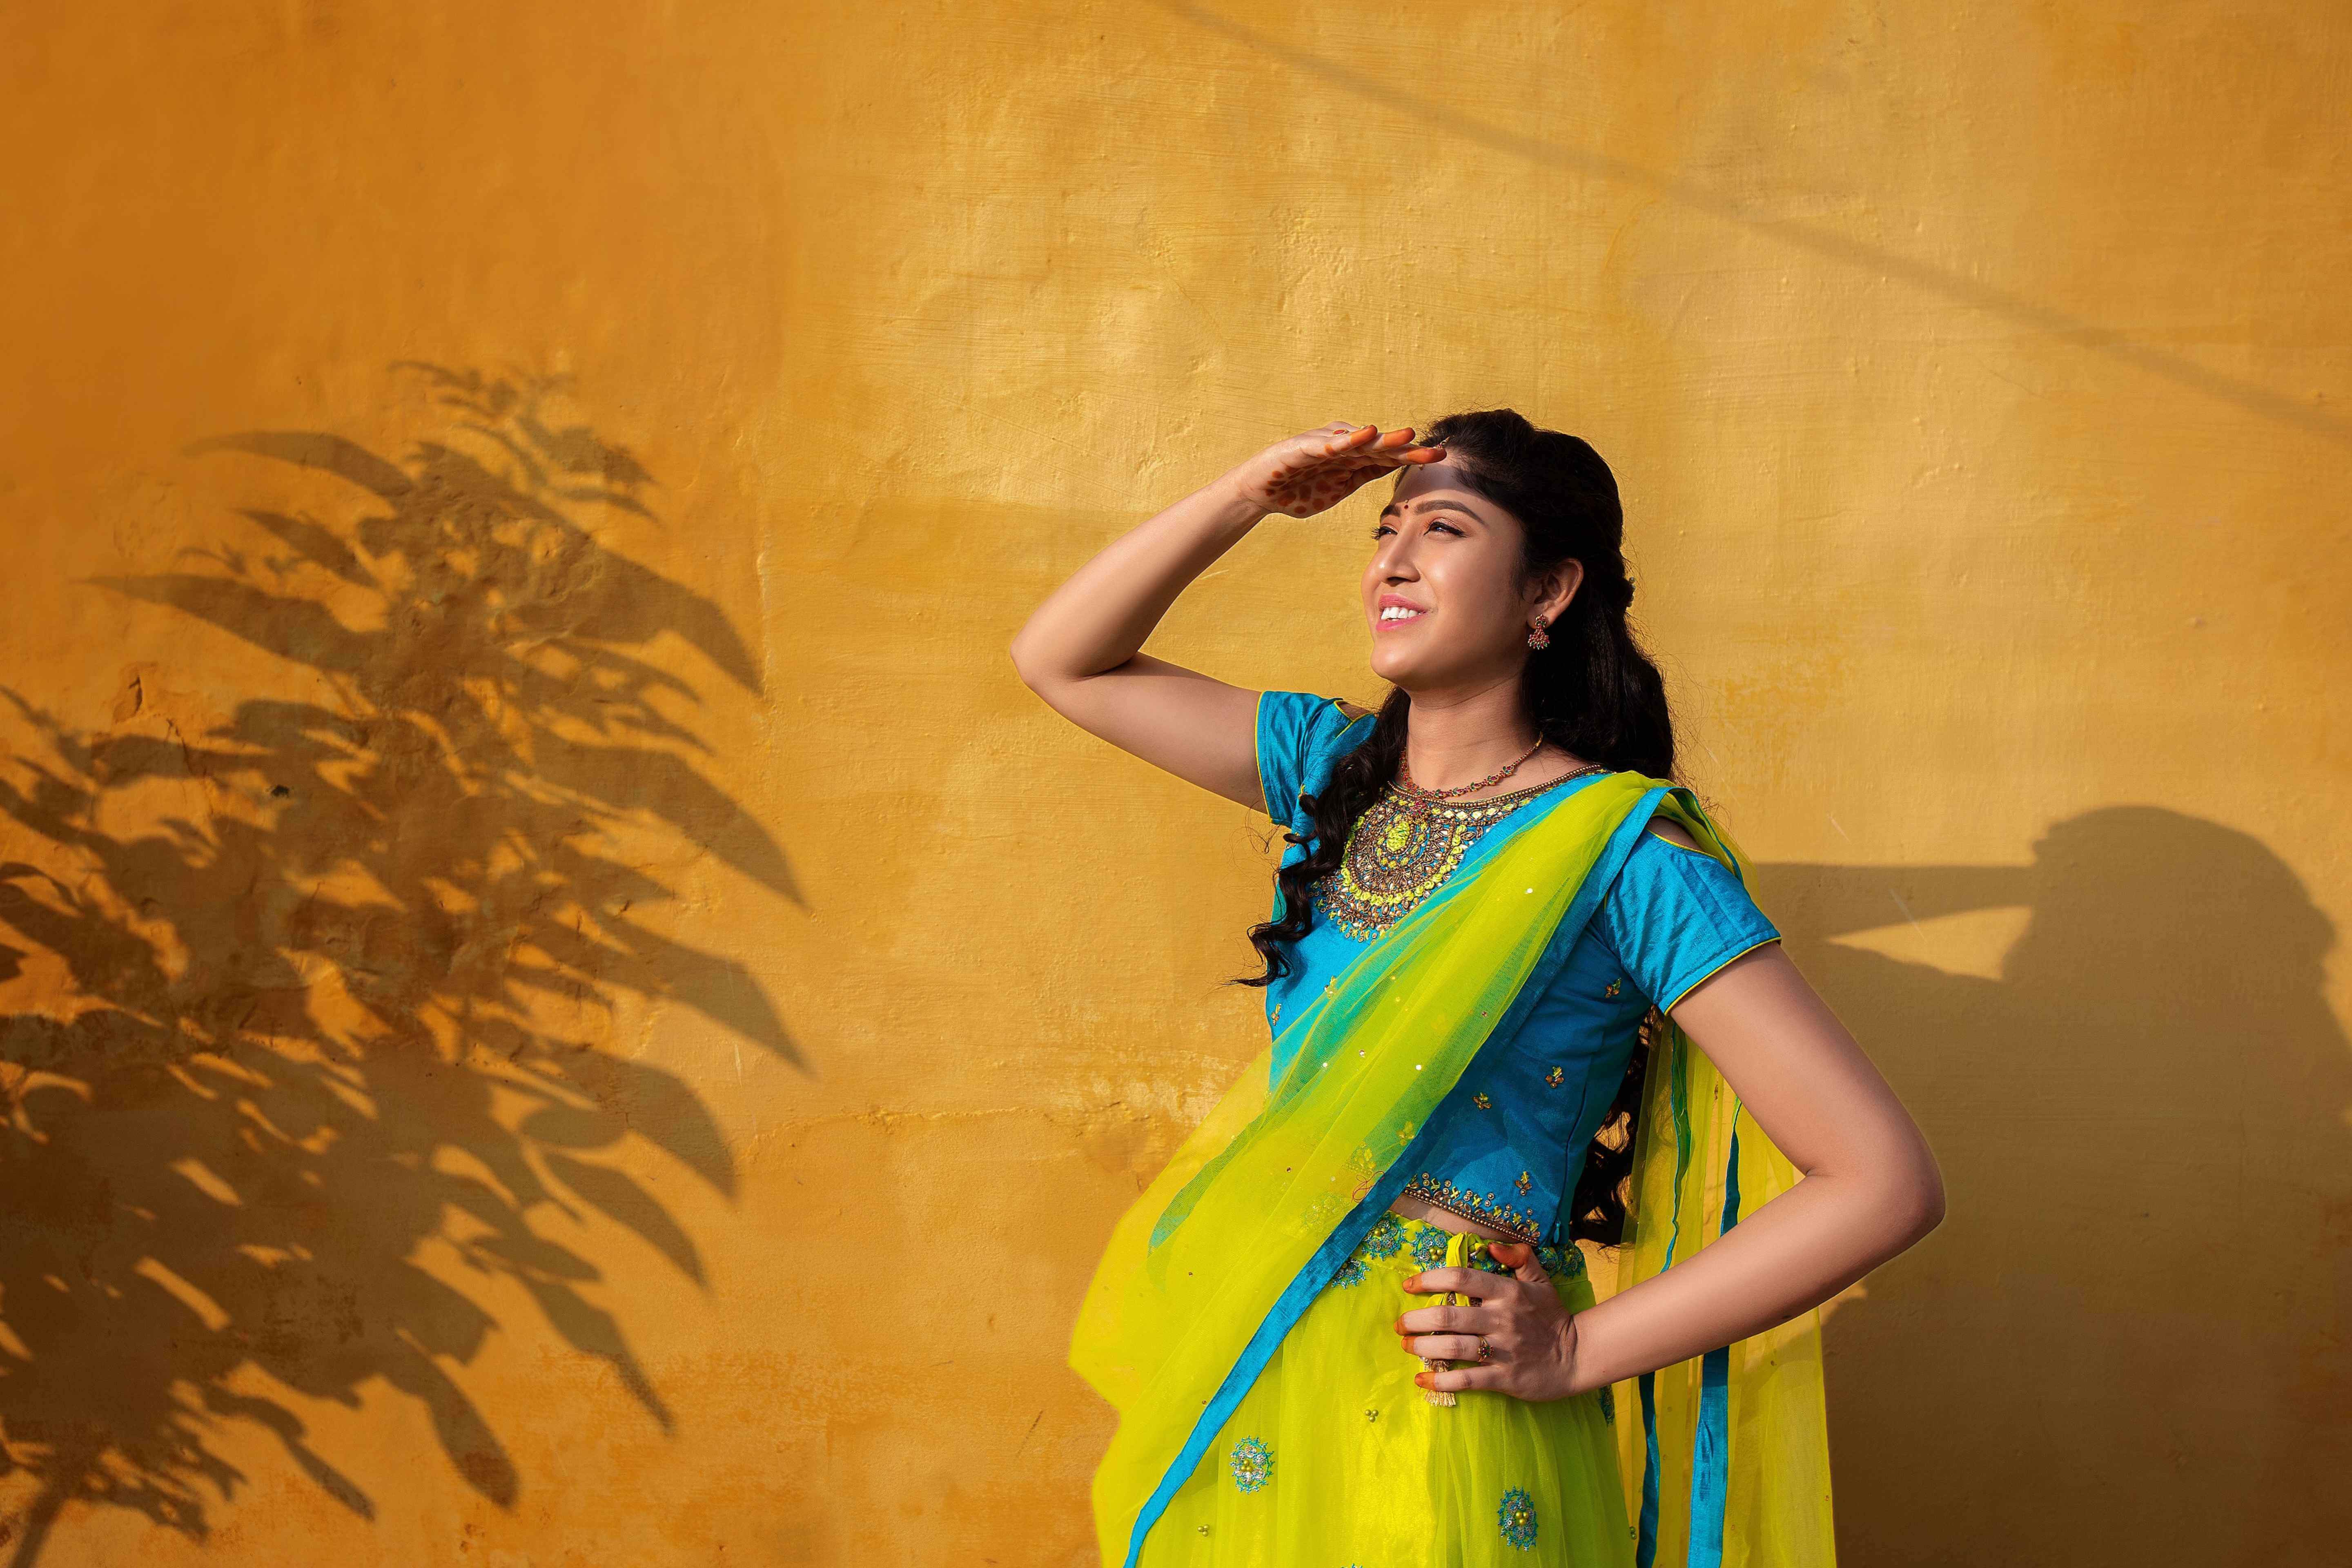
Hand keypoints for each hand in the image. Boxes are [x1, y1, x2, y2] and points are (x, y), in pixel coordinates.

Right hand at [1224, 421, 1445, 518]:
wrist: (1259, 493)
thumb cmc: (1298, 490)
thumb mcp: (1340, 487)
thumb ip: (1364, 474)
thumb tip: (1395, 467)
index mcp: (1353, 461)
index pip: (1388, 458)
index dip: (1413, 458)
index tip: (1440, 459)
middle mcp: (1343, 448)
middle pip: (1381, 448)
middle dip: (1408, 449)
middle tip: (1436, 452)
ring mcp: (1324, 446)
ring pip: (1359, 441)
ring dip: (1384, 439)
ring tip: (1407, 437)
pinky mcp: (1304, 447)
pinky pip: (1328, 444)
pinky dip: (1347, 439)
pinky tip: (1365, 434)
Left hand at [1395, 1241, 1581, 1401]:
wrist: (1579, 1356)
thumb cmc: (1552, 1317)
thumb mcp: (1541, 1281)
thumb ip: (1519, 1258)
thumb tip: (1492, 1247)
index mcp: (1507, 1292)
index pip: (1460, 1278)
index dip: (1429, 1279)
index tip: (1409, 1286)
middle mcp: (1502, 1319)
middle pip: (1448, 1316)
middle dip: (1416, 1320)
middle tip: (1400, 1324)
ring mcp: (1503, 1350)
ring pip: (1453, 1348)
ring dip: (1422, 1348)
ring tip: (1407, 1346)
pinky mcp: (1505, 1378)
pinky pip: (1467, 1380)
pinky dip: (1441, 1381)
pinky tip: (1422, 1380)